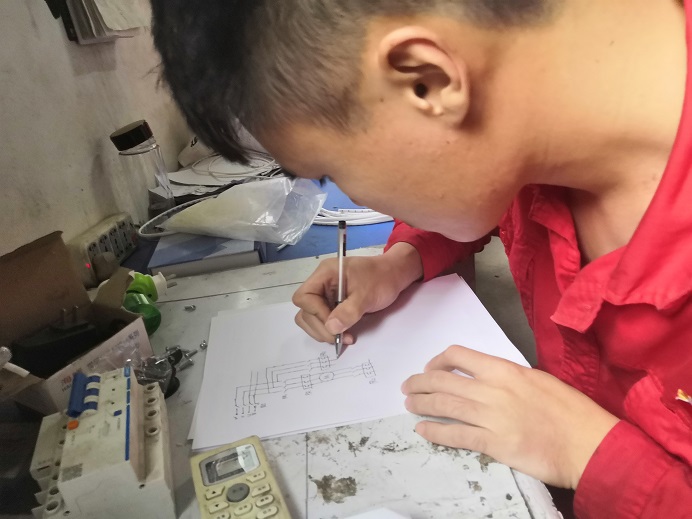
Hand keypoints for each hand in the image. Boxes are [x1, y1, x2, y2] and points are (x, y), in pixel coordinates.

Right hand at [292, 242, 422, 344]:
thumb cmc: (382, 279)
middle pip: (305, 311)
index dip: (315, 313)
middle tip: (340, 339)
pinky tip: (344, 334)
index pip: (305, 297)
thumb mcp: (367, 295)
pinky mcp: (331, 304)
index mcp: (325, 274)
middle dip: (320, 327)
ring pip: (309, 318)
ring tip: (343, 338)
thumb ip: (348, 312)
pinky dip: (329, 330)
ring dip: (323, 332)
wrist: (394, 275)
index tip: (334, 323)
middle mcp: (320, 283)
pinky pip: (321, 320)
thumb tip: (331, 328)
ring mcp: (325, 294)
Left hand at [401, 345, 618, 488]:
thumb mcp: (538, 380)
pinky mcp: (494, 444)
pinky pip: (456, 435)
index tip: (430, 369)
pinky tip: (422, 430)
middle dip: (420, 383)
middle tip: (408, 387)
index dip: (437, 361)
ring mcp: (492, 417)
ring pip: (444, 406)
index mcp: (505, 370)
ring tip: (408, 405)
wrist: (589, 444)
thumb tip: (485, 380)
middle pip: (443, 381)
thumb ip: (508, 378)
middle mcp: (493, 389)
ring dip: (421, 405)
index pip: (459, 356)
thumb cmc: (570, 411)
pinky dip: (435, 432)